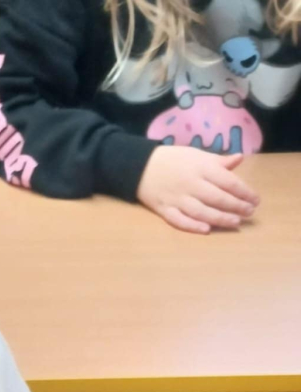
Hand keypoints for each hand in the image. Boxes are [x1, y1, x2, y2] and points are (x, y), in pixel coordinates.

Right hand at [136, 146, 258, 234]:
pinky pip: (179, 220)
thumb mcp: (197, 155)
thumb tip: (239, 160)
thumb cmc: (173, 160)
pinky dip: (192, 226)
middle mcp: (191, 184)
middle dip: (236, 206)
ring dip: (219, 218)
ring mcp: (177, 198)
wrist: (141, 167)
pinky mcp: (165, 209)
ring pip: (201, 211)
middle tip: (249, 213)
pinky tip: (206, 230)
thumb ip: (218, 161)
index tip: (255, 199)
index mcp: (201, 168)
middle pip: (217, 198)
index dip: (244, 191)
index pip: (228, 181)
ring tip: (235, 223)